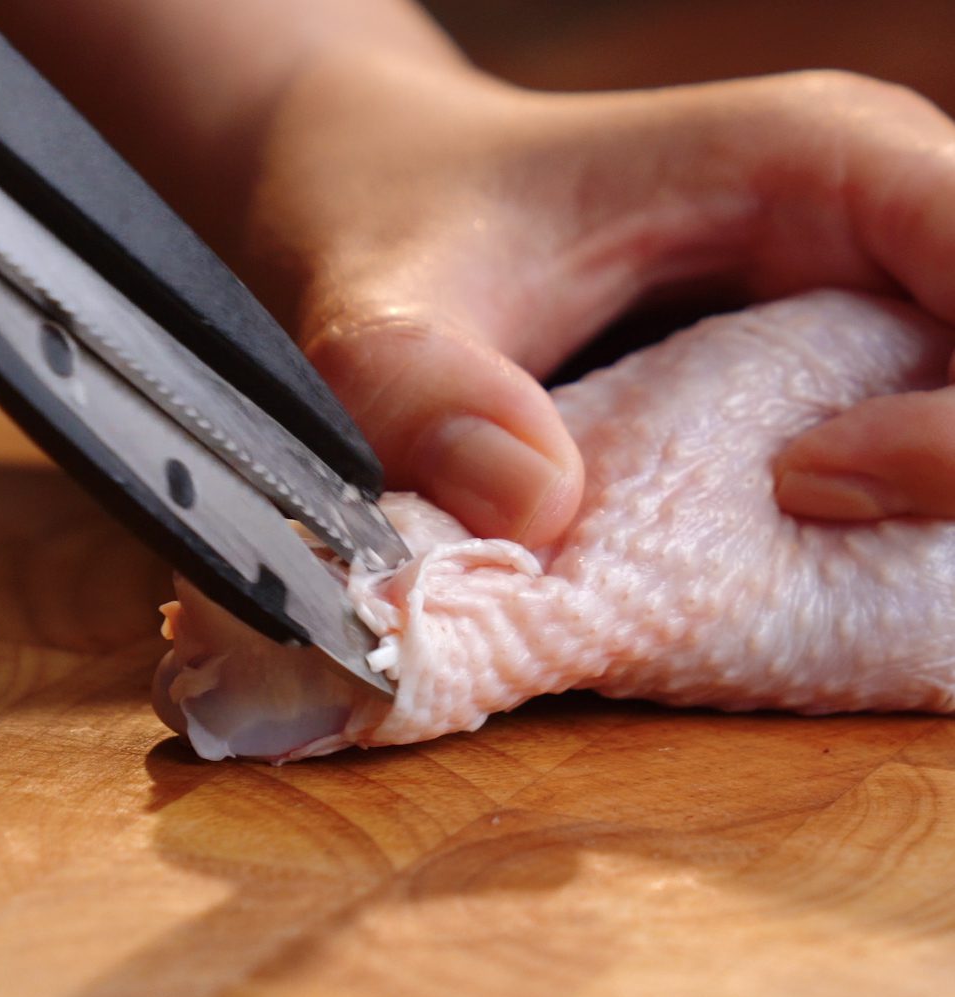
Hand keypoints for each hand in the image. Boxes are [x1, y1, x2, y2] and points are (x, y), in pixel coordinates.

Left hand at [229, 61, 954, 533]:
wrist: (393, 193)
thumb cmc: (406, 213)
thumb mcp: (381, 301)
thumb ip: (423, 390)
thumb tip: (533, 512)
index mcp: (820, 164)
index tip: (804, 484)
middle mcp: (869, 228)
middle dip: (950, 480)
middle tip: (804, 524)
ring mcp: (853, 302)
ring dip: (909, 519)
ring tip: (774, 547)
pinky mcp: (819, 370)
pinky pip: (902, 459)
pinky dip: (864, 530)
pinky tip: (761, 549)